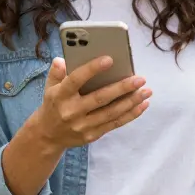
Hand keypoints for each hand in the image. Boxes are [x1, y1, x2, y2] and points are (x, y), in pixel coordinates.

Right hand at [29, 57, 150, 151]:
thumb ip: (56, 73)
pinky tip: (143, 104)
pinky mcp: (92, 135)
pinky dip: (131, 114)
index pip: (76, 80)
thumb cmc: (54, 105)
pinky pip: (114, 124)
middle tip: (140, 79)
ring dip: (132, 102)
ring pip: (111, 113)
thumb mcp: (50, 88)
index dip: (92, 69)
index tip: (109, 59)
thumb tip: (62, 59)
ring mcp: (82, 125)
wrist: (46, 136)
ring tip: (147, 91)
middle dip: (122, 88)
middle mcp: (71, 111)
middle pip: (100, 98)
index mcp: (60, 96)